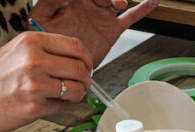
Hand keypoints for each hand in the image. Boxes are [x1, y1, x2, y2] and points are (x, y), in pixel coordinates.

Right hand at [0, 32, 93, 131]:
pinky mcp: (35, 105)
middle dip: (85, 80)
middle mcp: (34, 59)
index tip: (86, 67)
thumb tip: (77, 60)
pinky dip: (58, 107)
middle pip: (81, 68)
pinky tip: (42, 104)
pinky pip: (62, 106)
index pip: (76, 46)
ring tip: (61, 96)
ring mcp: (35, 83)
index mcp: (31, 41)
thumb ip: (45, 52)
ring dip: (75, 95)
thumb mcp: (17, 52)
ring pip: (77, 89)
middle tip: (79, 85)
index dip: (86, 59)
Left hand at [30, 0, 159, 66]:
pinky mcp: (113, 29)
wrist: (58, 62)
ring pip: (117, 0)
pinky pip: (131, 17)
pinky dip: (143, 8)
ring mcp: (103, 16)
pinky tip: (152, 1)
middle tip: (108, 1)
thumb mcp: (41, 17)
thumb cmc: (46, 39)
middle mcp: (90, 4)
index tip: (85, 0)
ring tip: (118, 4)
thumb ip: (49, 1)